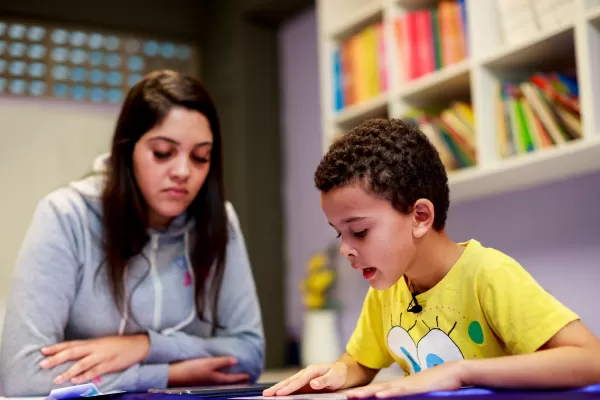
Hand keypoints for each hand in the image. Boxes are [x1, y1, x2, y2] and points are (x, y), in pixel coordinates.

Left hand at [40, 335, 149, 384]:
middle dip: (57, 358)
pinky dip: (85, 376)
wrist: (139, 344)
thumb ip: (89, 349)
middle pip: (73, 352)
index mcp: (93, 342)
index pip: (71, 344)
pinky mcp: (110, 364)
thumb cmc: (119, 344)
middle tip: (43, 364)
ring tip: (57, 378)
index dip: (57, 347)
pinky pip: (95, 371)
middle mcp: (95, 348)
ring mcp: (103, 356)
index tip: (43, 350)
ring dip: (68, 371)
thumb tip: (73, 356)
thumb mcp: (102, 344)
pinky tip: (76, 381)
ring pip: (82, 363)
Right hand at [168, 356, 249, 386]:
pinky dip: (222, 378)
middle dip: (238, 381)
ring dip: (230, 380)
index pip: (233, 379)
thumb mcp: (209, 362)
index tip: (250, 375)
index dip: (242, 376)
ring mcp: (207, 382)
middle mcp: (214, 382)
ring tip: (236, 378)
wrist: (175, 375)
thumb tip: (236, 360)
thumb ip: (223, 361)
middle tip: (246, 379)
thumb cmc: (192, 369)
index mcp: (218, 379)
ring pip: (223, 382)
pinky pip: (216, 380)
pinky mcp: (201, 380)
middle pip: (229, 382)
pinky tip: (220, 375)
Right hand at [263, 362, 347, 395]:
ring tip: (266, 394)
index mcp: (312, 370)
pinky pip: (291, 387)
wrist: (342, 372)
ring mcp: (303, 378)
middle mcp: (305, 373)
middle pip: (289, 381)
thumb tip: (313, 383)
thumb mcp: (334, 377)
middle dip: (277, 387)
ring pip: (288, 383)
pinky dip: (283, 390)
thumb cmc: (338, 374)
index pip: (298, 380)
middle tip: (266, 394)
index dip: (289, 387)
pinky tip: (277, 394)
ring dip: (277, 389)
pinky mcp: (303, 384)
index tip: (280, 393)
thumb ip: (324, 380)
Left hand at [345, 361, 465, 397]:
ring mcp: (407, 385)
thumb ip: (410, 396)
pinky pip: (399, 391)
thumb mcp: (420, 393)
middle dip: (360, 393)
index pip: (379, 391)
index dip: (365, 394)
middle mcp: (400, 385)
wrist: (454, 372)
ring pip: (382, 390)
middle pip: (376, 389)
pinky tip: (378, 396)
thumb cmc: (439, 384)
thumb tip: (404, 398)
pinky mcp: (415, 387)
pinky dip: (388, 394)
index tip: (352, 396)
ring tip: (352, 396)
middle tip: (345, 396)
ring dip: (367, 393)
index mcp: (401, 386)